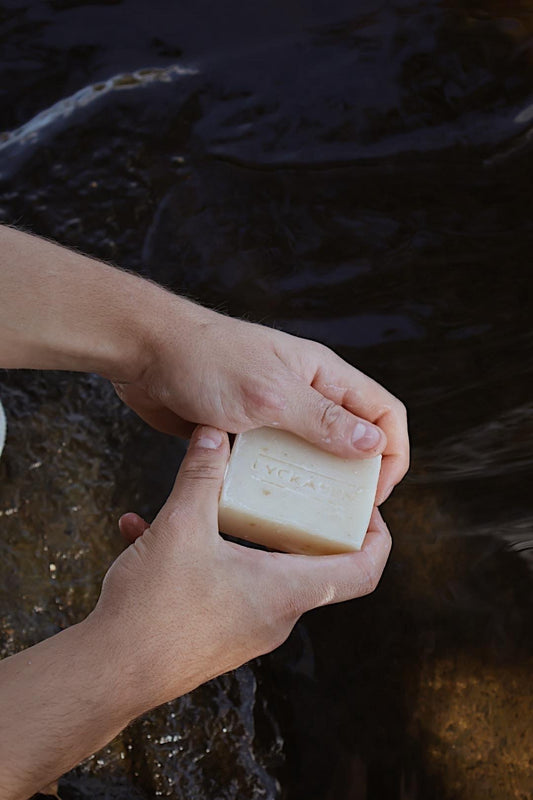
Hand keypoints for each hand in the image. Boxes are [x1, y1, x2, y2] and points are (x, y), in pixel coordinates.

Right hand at [92, 426, 391, 713]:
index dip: (377, 536)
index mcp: (285, 590)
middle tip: (289, 486)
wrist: (109, 674)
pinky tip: (144, 531)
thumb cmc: (155, 609)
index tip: (369, 507)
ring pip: (258, 568)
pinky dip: (201, 555)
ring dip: (237, 532)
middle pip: (313, 564)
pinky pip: (223, 584)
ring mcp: (246, 629)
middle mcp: (275, 615)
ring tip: (202, 500)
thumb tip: (214, 435)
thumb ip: (201, 475)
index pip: (363, 571)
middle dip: (300, 521)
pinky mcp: (216, 634)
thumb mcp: (180, 527)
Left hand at [114, 302, 408, 503]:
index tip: (375, 494)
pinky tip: (265, 502)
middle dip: (355, 476)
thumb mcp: (270, 394)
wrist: (144, 354)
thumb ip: (322, 420)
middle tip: (341, 514)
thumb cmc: (205, 360)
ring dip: (314, 482)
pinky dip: (277, 481)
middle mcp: (305, 392)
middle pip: (353, 437)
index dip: (392, 454)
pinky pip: (275, 460)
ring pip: (313, 453)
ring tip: (304, 514)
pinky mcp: (247, 428)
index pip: (383, 412)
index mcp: (323, 374)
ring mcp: (276, 411)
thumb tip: (373, 446)